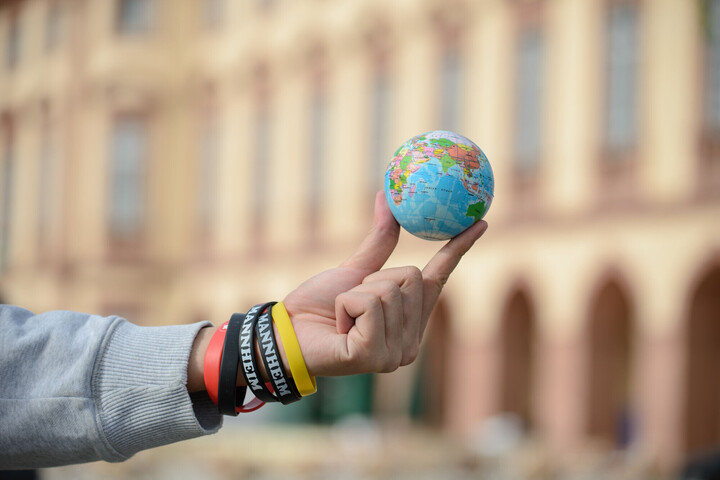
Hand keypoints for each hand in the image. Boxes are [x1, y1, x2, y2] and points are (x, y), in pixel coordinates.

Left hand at [282, 191, 487, 376]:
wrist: (287, 334)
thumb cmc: (320, 306)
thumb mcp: (355, 270)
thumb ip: (379, 241)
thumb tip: (386, 197)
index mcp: (410, 320)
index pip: (439, 277)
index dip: (459, 248)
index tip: (480, 221)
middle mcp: (411, 341)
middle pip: (410, 276)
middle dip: (373, 280)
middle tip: (352, 302)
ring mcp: (397, 354)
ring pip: (389, 290)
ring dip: (355, 294)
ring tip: (344, 318)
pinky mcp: (377, 358)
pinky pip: (370, 304)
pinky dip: (346, 305)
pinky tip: (340, 330)